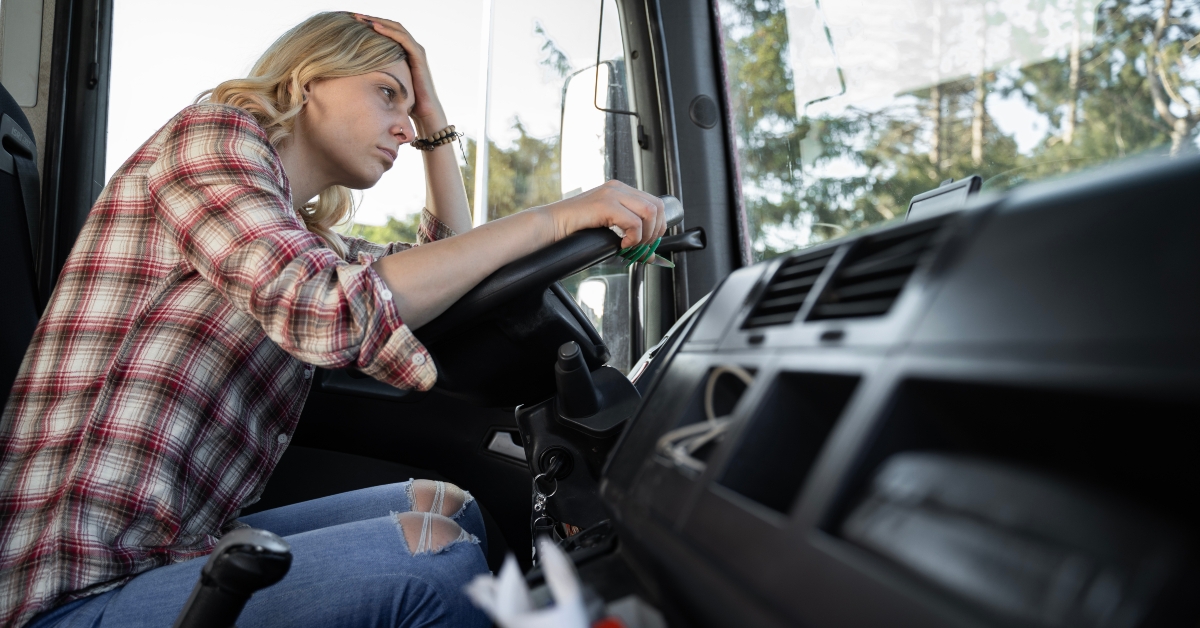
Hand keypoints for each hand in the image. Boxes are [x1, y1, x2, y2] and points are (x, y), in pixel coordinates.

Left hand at [353, 13, 444, 127]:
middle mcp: (412, 48)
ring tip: (361, 18)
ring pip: (396, 28)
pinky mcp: (419, 56)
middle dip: (372, 19)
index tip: (353, 23)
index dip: (371, 25)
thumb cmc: (407, 101)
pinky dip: (389, 31)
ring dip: (378, 21)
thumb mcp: (389, 83)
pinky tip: (374, 27)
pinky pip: (403, 38)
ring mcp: (417, 50)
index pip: (388, 32)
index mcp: (406, 52)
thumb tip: (358, 74)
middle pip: (391, 26)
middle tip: (354, 15)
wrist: (425, 112)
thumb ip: (380, 74)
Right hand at [539, 180, 666, 250]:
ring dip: (645, 235)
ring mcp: (612, 194)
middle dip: (655, 231)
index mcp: (619, 190)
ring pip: (649, 212)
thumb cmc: (575, 228)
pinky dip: (633, 238)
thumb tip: (649, 255)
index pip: (655, 203)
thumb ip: (628, 234)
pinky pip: (633, 222)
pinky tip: (621, 244)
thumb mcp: (608, 229)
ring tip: (631, 246)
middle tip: (642, 247)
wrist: (550, 225)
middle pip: (656, 206)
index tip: (649, 243)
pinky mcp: (605, 204)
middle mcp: (618, 188)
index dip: (658, 226)